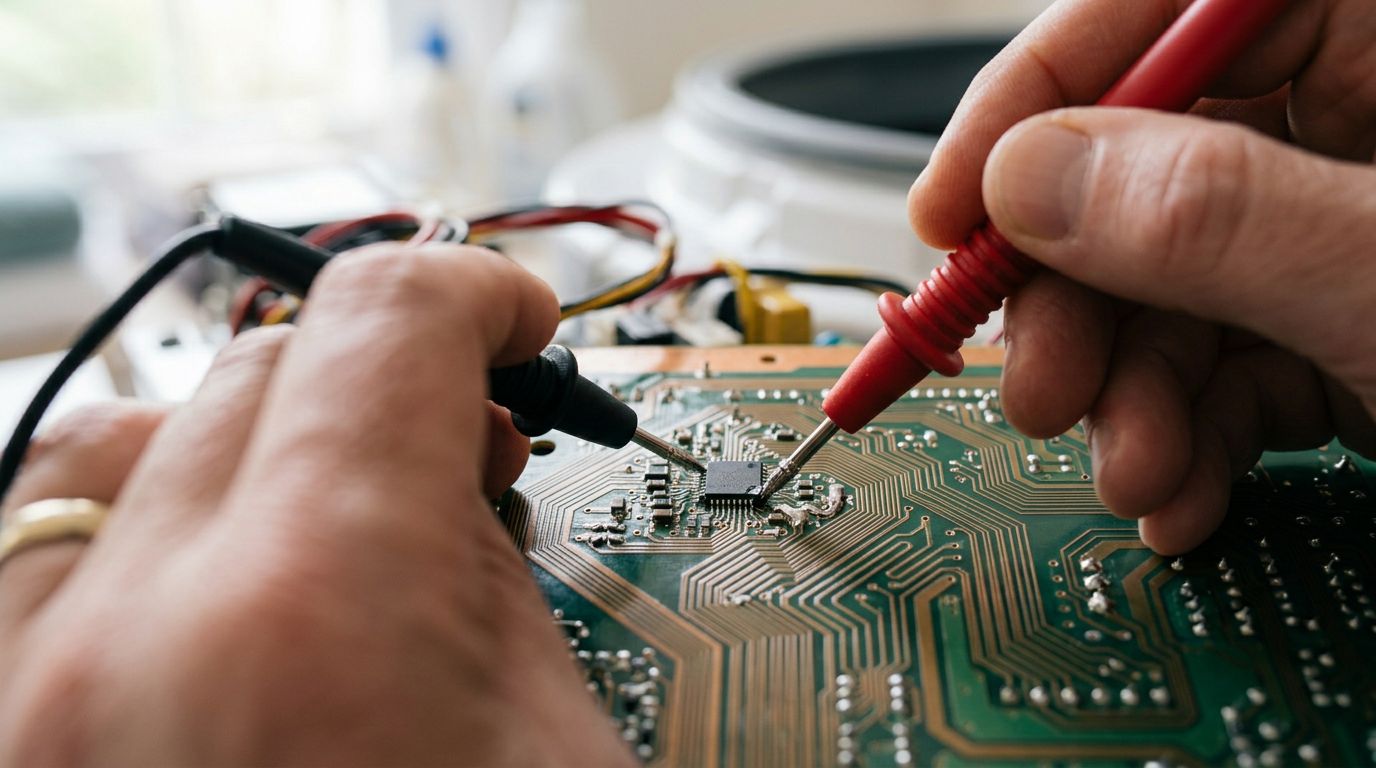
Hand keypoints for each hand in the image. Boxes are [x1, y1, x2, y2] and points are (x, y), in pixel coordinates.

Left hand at [0, 245, 633, 765]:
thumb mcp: (552, 743)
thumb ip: (489, 572)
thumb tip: (450, 490)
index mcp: (313, 616)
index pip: (383, 323)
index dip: (474, 291)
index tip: (510, 322)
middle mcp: (131, 644)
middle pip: (263, 369)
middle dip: (385, 380)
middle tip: (465, 449)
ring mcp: (38, 700)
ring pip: (119, 444)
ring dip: (248, 439)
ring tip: (335, 513)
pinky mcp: (14, 741)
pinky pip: (41, 558)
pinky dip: (141, 528)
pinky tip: (218, 583)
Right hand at [909, 0, 1375, 553]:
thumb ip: (1215, 215)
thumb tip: (1031, 183)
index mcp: (1373, 38)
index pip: (1148, 14)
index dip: (1031, 101)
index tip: (949, 209)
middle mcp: (1340, 124)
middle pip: (1132, 172)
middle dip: (1075, 304)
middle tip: (1045, 386)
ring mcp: (1328, 231)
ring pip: (1159, 288)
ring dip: (1123, 398)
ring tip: (1139, 472)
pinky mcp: (1331, 326)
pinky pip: (1218, 362)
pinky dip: (1187, 436)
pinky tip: (1184, 492)